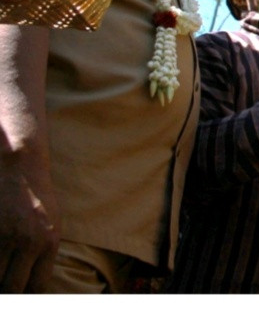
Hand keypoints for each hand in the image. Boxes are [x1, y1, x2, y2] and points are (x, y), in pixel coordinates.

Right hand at [0, 162, 59, 291]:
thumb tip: (34, 286)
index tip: (20, 298)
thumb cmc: (36, 197)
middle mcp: (28, 242)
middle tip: (7, 287)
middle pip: (12, 287)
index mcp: (49, 242)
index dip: (26, 299)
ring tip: (2, 272)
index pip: (38, 287)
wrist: (18, 166)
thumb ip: (43, 253)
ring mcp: (5, 236)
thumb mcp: (51, 224)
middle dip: (7, 293)